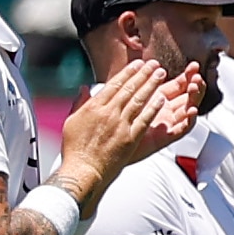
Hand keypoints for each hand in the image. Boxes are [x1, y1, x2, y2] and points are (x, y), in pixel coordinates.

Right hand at [55, 58, 195, 199]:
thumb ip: (80, 103)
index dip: (127, 73)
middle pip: (128, 89)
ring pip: (138, 100)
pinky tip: (161, 99)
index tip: (137, 64)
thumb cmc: (76, 149)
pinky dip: (153, 108)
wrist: (83, 170)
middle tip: (153, 64)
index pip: (114, 85)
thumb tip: (83, 89)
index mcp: (94, 107)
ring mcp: (120, 125)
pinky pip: (144, 120)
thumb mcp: (72, 121)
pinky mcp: (130, 138)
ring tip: (160, 74)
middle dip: (143, 75)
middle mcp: (108, 113)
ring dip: (151, 86)